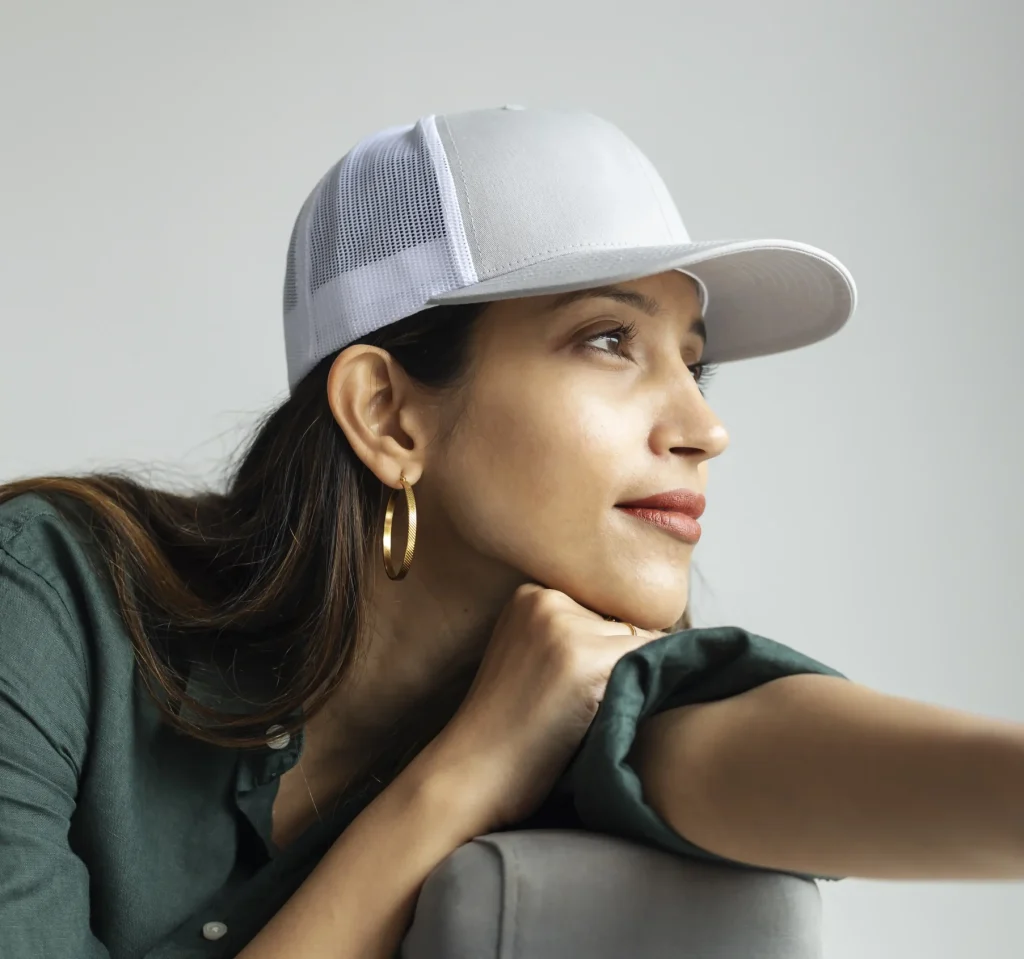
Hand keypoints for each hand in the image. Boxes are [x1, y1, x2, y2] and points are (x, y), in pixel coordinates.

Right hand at [423, 584, 662, 831]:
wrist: (471, 773)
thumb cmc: (505, 729)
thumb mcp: (525, 656)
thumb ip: (567, 635)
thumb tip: (648, 631)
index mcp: (530, 594)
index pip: (601, 609)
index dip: (605, 650)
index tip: (580, 688)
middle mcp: (547, 598)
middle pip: (622, 622)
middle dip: (620, 660)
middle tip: (583, 706)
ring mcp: (565, 627)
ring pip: (639, 641)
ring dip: (633, 677)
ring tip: (590, 715)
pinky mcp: (586, 659)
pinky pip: (648, 661)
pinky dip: (644, 690)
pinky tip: (604, 716)